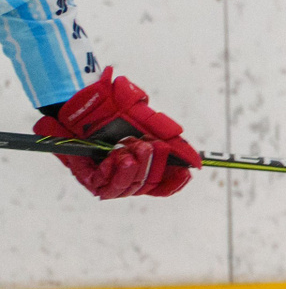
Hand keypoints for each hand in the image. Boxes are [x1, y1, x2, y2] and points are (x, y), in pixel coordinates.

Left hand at [33, 67, 200, 198]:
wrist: (86, 100)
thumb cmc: (117, 109)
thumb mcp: (150, 124)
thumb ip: (174, 143)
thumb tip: (196, 161)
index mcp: (141, 164)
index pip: (161, 185)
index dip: (173, 182)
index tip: (185, 173)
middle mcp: (124, 174)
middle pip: (145, 186)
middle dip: (150, 166)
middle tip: (147, 145)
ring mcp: (105, 177)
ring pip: (125, 188)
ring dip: (131, 169)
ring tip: (129, 150)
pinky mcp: (86, 177)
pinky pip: (104, 185)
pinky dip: (112, 172)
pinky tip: (114, 157)